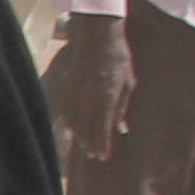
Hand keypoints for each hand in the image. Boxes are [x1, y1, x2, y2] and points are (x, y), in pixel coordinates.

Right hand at [51, 12, 124, 162]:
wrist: (98, 38)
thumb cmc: (118, 59)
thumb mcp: (128, 84)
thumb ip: (122, 108)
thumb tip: (121, 129)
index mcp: (106, 99)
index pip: (102, 131)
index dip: (103, 146)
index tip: (104, 157)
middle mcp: (88, 100)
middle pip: (86, 132)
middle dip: (91, 146)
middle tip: (95, 156)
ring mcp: (75, 94)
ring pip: (74, 124)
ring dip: (80, 137)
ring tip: (85, 145)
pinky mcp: (66, 88)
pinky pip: (66, 112)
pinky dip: (70, 123)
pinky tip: (74, 129)